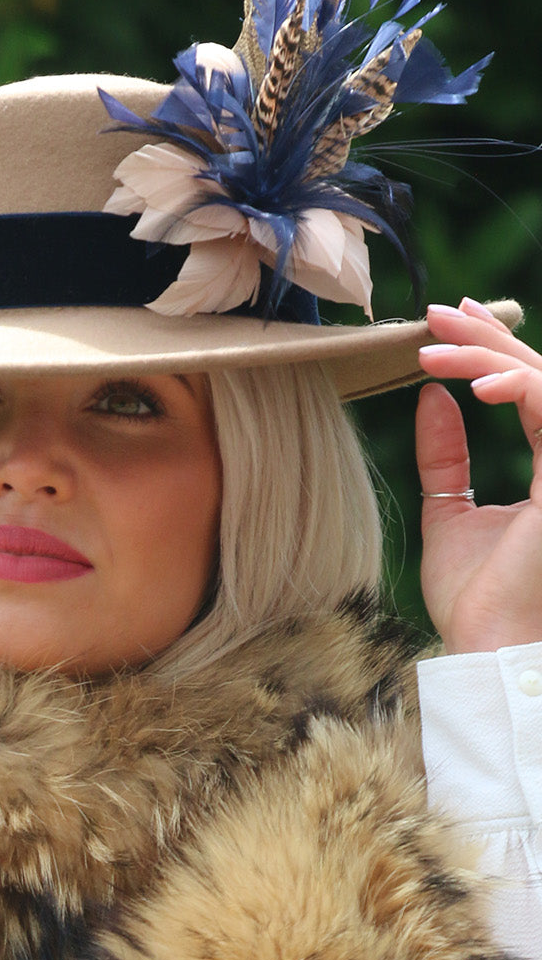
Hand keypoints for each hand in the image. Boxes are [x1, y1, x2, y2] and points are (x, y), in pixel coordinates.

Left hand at [417, 297, 541, 652]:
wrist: (487, 645)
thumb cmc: (474, 597)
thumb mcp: (447, 513)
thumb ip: (444, 458)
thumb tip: (430, 398)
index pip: (529, 388)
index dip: (491, 347)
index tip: (447, 322)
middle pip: (537, 373)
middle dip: (485, 335)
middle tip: (434, 314)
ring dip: (486, 355)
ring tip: (430, 350)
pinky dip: (513, 385)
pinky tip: (468, 386)